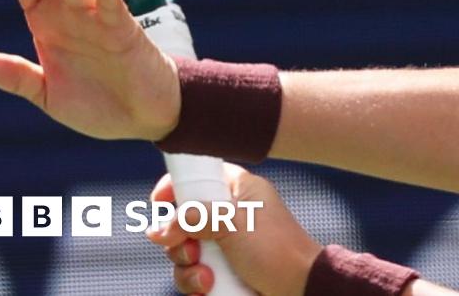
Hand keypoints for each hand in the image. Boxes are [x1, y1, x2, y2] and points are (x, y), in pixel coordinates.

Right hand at [149, 164, 322, 295]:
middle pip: (184, 218)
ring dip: (187, 266)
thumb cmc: (276, 251)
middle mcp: (231, 215)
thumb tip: (160, 228)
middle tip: (190, 249)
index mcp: (241, 191)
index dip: (178, 184)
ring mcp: (226, 244)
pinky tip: (209, 287)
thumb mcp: (235, 225)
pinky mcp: (224, 270)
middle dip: (178, 239)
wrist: (300, 289)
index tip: (158, 202)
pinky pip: (195, 273)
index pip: (202, 175)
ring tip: (206, 276)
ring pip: (185, 250)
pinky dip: (196, 282)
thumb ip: (196, 217)